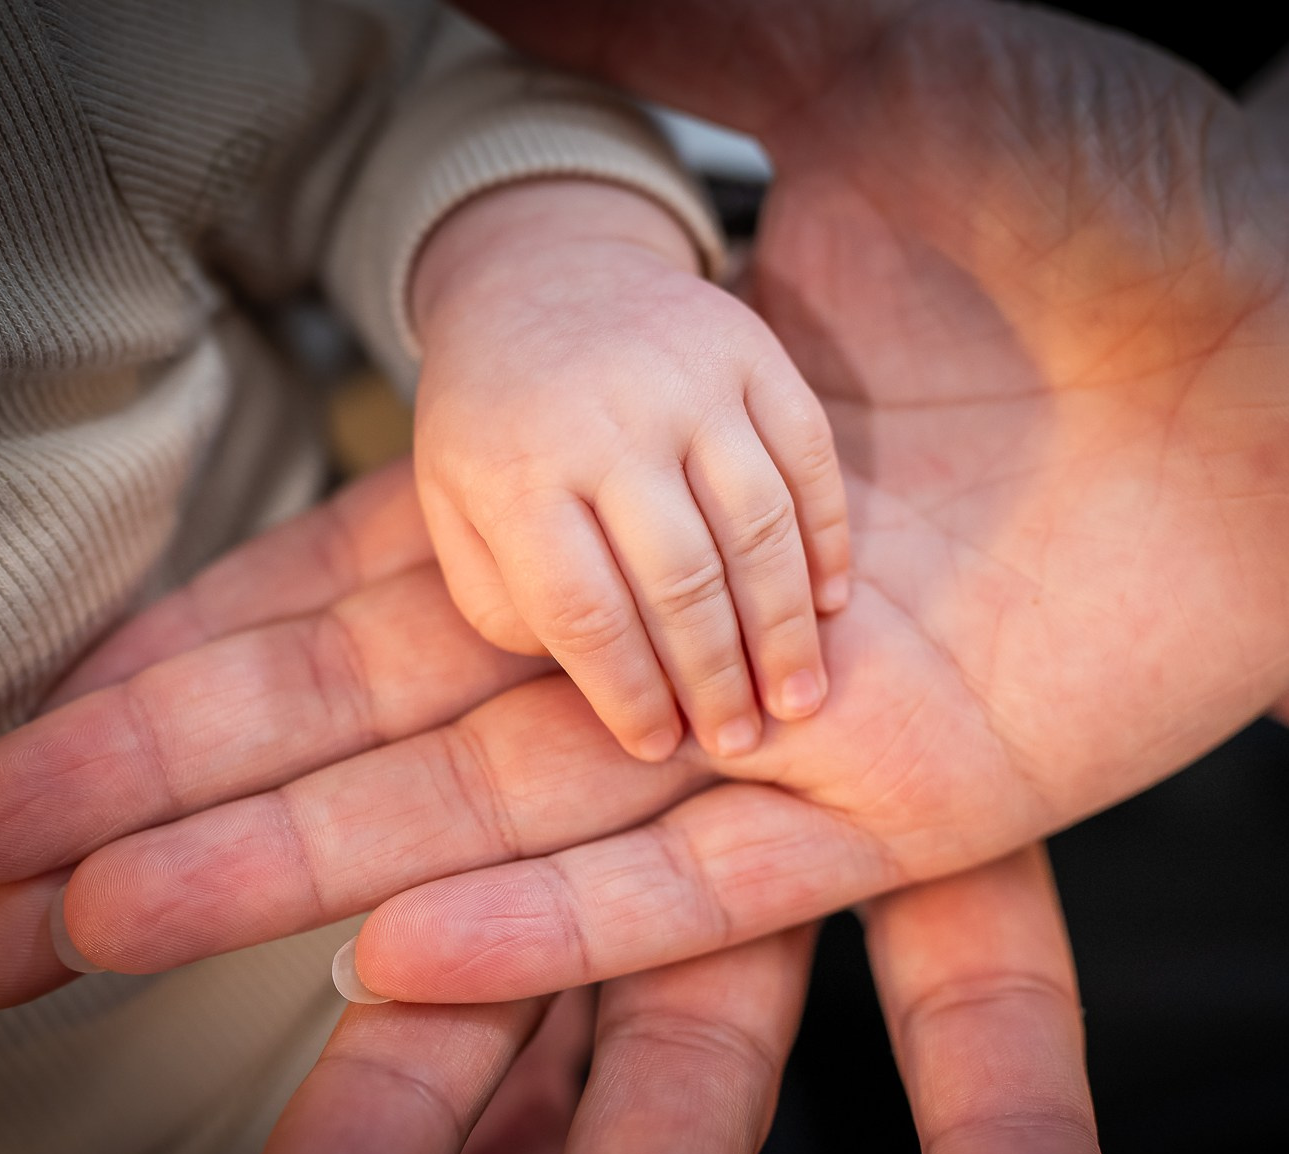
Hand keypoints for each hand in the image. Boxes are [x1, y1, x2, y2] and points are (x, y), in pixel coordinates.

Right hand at [0, 2, 1288, 1004]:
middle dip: (191, 795)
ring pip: (505, 819)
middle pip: (391, 725)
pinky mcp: (914, 793)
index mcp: (655, 472)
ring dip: (304, 877)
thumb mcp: (854, 70)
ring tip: (100, 933)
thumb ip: (668, 43)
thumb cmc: (1120, 177)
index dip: (201, 648)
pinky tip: (383, 956)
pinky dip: (551, 925)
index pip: (375, 581)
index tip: (54, 707)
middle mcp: (694, 614)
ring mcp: (793, 714)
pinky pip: (703, 888)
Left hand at [0, 456, 1288, 1153]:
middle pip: (685, 1061)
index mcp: (921, 805)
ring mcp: (580, 715)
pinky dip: (249, 786)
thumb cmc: (1070, 354)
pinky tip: (204, 953)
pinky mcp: (441, 584)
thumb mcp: (1156, 512)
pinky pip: (330, 685)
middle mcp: (744, 795)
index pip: (988, 1027)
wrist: (867, 241)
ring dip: (375, 1112)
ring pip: (462, 921)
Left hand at [411, 178, 849, 761]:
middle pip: (682, 578)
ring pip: (758, 525)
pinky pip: (809, 458)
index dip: (628, 692)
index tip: (655, 745)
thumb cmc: (498, 424)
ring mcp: (687, 378)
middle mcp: (607, 419)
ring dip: (785, 627)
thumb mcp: (456, 510)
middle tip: (741, 743)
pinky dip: (828, 539)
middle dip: (716, 677)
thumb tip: (604, 681)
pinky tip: (831, 606)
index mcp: (517, 470)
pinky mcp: (751, 348)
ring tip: (798, 698)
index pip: (585, 611)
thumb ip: (508, 603)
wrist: (542, 272)